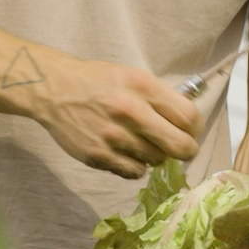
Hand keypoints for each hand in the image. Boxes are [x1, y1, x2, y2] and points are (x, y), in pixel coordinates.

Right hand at [23, 56, 203, 179]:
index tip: (191, 131)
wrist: (53, 90)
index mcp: (142, 86)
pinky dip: (136, 166)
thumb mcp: (131, 76)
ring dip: (156, 155)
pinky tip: (128, 153)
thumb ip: (158, 97)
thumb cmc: (97, 81)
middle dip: (187, 150)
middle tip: (181, 149)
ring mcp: (113, 137)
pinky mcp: (98, 156)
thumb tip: (187, 122)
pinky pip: (134, 172)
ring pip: (157, 160)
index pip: (188, 116)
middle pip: (179, 145)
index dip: (195, 128)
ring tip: (143, 144)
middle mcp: (130, 111)